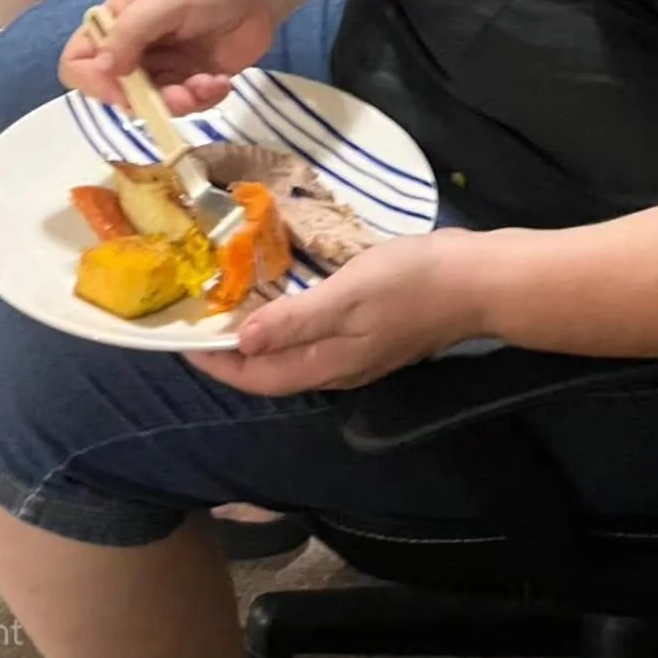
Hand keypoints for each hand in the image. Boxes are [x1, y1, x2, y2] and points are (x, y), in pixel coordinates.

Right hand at [57, 0, 277, 113]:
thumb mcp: (165, 0)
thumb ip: (130, 32)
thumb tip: (103, 71)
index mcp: (117, 23)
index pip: (78, 64)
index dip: (94, 83)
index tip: (125, 89)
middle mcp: (134, 49)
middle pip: (118, 94)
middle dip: (149, 101)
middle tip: (182, 95)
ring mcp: (165, 67)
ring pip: (154, 107)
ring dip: (182, 103)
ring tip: (211, 83)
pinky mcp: (194, 80)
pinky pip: (187, 106)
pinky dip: (204, 100)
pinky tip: (223, 81)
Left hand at [188, 231, 486, 394]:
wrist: (477, 281)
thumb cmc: (410, 283)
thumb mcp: (347, 295)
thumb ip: (294, 320)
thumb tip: (241, 344)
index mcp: (328, 364)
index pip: (257, 376)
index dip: (217, 364)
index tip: (180, 343)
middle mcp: (338, 368)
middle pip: (271, 372)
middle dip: (231, 356)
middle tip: (198, 324)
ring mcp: (358, 353)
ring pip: (293, 356)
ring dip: (258, 339)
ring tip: (230, 310)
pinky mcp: (372, 333)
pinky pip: (314, 338)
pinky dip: (287, 325)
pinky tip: (283, 298)